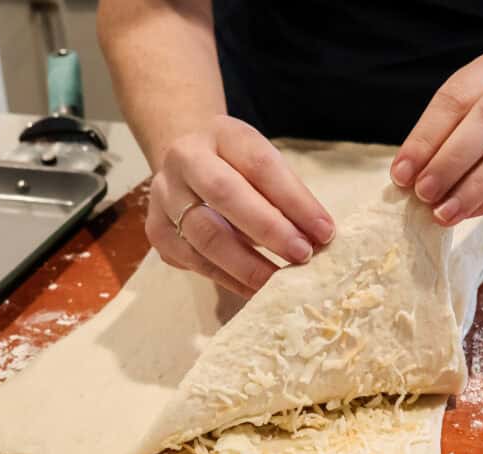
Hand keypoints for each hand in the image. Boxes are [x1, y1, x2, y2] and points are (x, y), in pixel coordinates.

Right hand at [145, 115, 334, 296]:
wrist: (184, 162)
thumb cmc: (236, 167)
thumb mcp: (261, 163)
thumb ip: (285, 195)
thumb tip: (318, 238)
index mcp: (220, 134)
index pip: (260, 164)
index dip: (295, 200)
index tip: (324, 230)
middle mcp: (185, 159)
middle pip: (225, 194)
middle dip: (269, 229)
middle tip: (303, 255)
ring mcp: (165, 196)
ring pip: (205, 234)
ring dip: (248, 264)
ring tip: (280, 282)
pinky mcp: (157, 231)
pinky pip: (195, 261)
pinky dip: (230, 279)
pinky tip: (256, 290)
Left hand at [390, 46, 482, 223]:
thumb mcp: (476, 119)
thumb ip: (446, 139)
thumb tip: (408, 178)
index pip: (457, 95)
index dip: (426, 136)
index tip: (402, 173)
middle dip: (451, 158)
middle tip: (423, 192)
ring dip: (474, 184)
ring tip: (444, 211)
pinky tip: (471, 211)